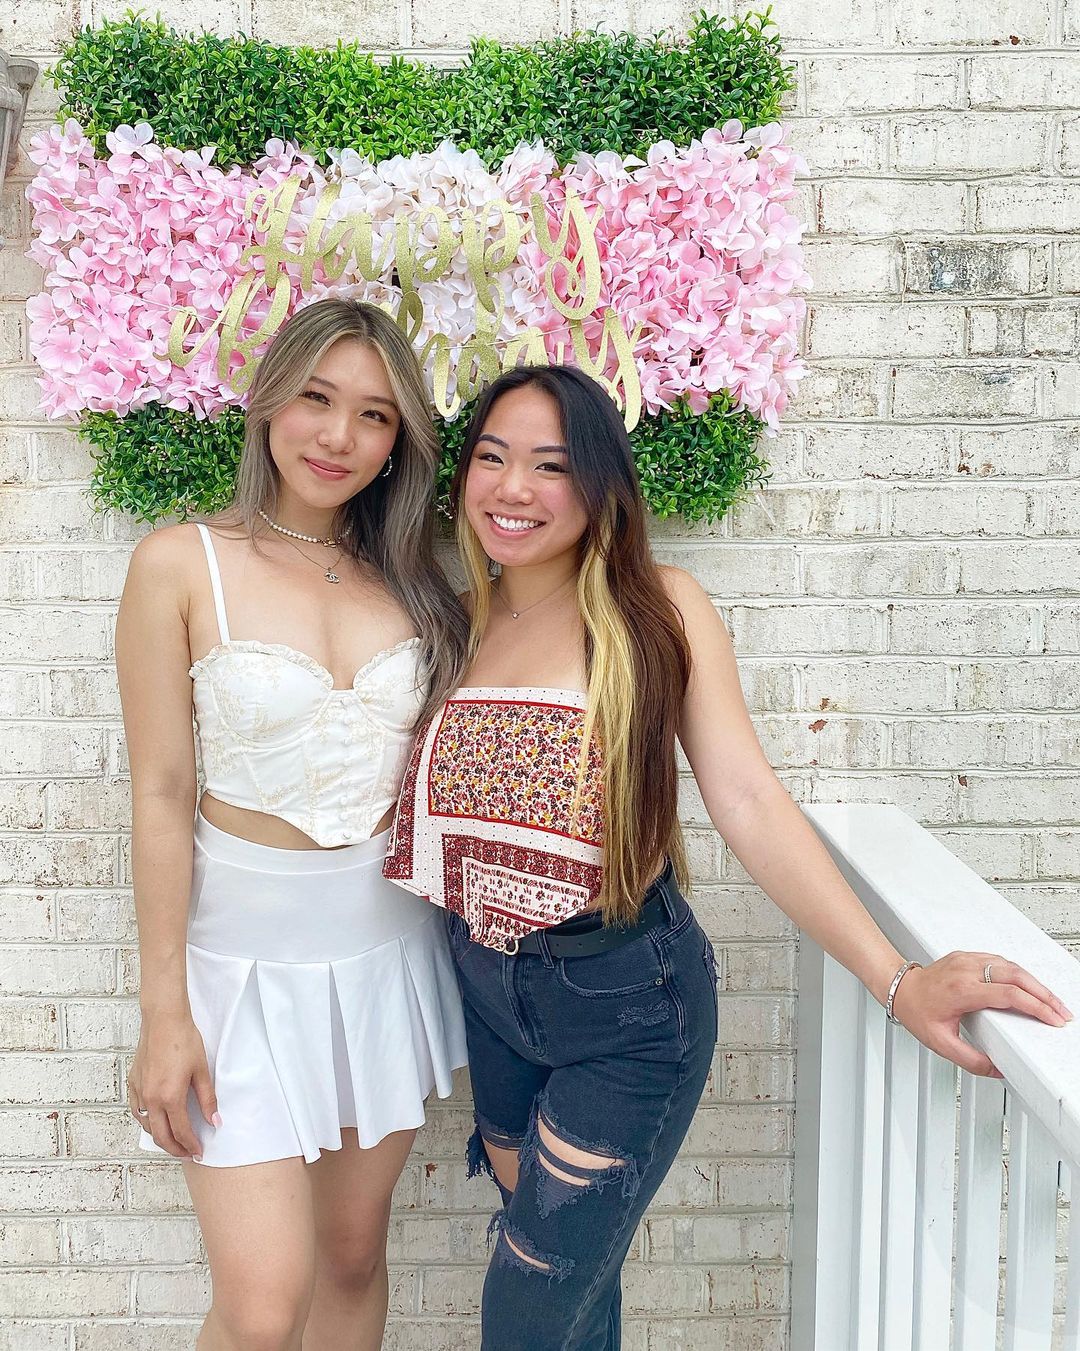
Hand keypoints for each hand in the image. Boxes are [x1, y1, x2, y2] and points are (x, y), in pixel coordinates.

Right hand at [127, 1011, 219, 1159]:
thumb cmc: (184, 1041)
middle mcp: (151, 1098)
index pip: (181, 1131)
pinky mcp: (133, 1082)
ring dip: (160, 1137)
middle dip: (175, 1149)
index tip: (199, 1152)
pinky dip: (146, 1121)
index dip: (191, 1145)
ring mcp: (139, 1091)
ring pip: (147, 1126)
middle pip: (161, 1136)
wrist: (164, 1020)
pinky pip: (137, 1111)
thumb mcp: (201, 1071)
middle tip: (187, 1153)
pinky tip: (154, 1121)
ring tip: (174, 1140)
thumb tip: (214, 1121)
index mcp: (170, 1097)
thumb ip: (207, 1099)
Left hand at [890, 951, 1073, 1078]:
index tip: (1052, 1018)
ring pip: (1010, 965)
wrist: (900, 988)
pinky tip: (1029, 986)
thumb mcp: (941, 1043)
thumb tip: (997, 1069)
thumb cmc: (917, 1011)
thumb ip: (970, 1060)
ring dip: (1034, 983)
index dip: (1035, 1006)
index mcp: (962, 991)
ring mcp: (967, 960)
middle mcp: (966, 970)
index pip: (1008, 995)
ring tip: (1051, 1002)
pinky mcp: (967, 956)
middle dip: (1044, 994)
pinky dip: (1019, 973)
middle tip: (1062, 1011)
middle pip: (1016, 976)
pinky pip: (999, 961)